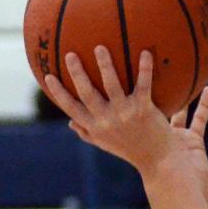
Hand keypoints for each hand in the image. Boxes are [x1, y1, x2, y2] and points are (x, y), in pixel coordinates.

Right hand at [44, 47, 207, 197]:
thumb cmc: (132, 151)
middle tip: (70, 54)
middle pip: (87, 94)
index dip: (59, 93)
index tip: (47, 76)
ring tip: (100, 47)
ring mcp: (125, 115)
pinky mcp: (144, 110)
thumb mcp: (107, 144)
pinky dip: (145, 68)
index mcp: (96, 128)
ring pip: (112, 86)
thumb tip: (70, 122)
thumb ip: (88, 133)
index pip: (72, 109)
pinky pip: (143, 85)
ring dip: (105, 66)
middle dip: (77, 74)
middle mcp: (107, 121)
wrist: (160, 161)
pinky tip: (146, 52)